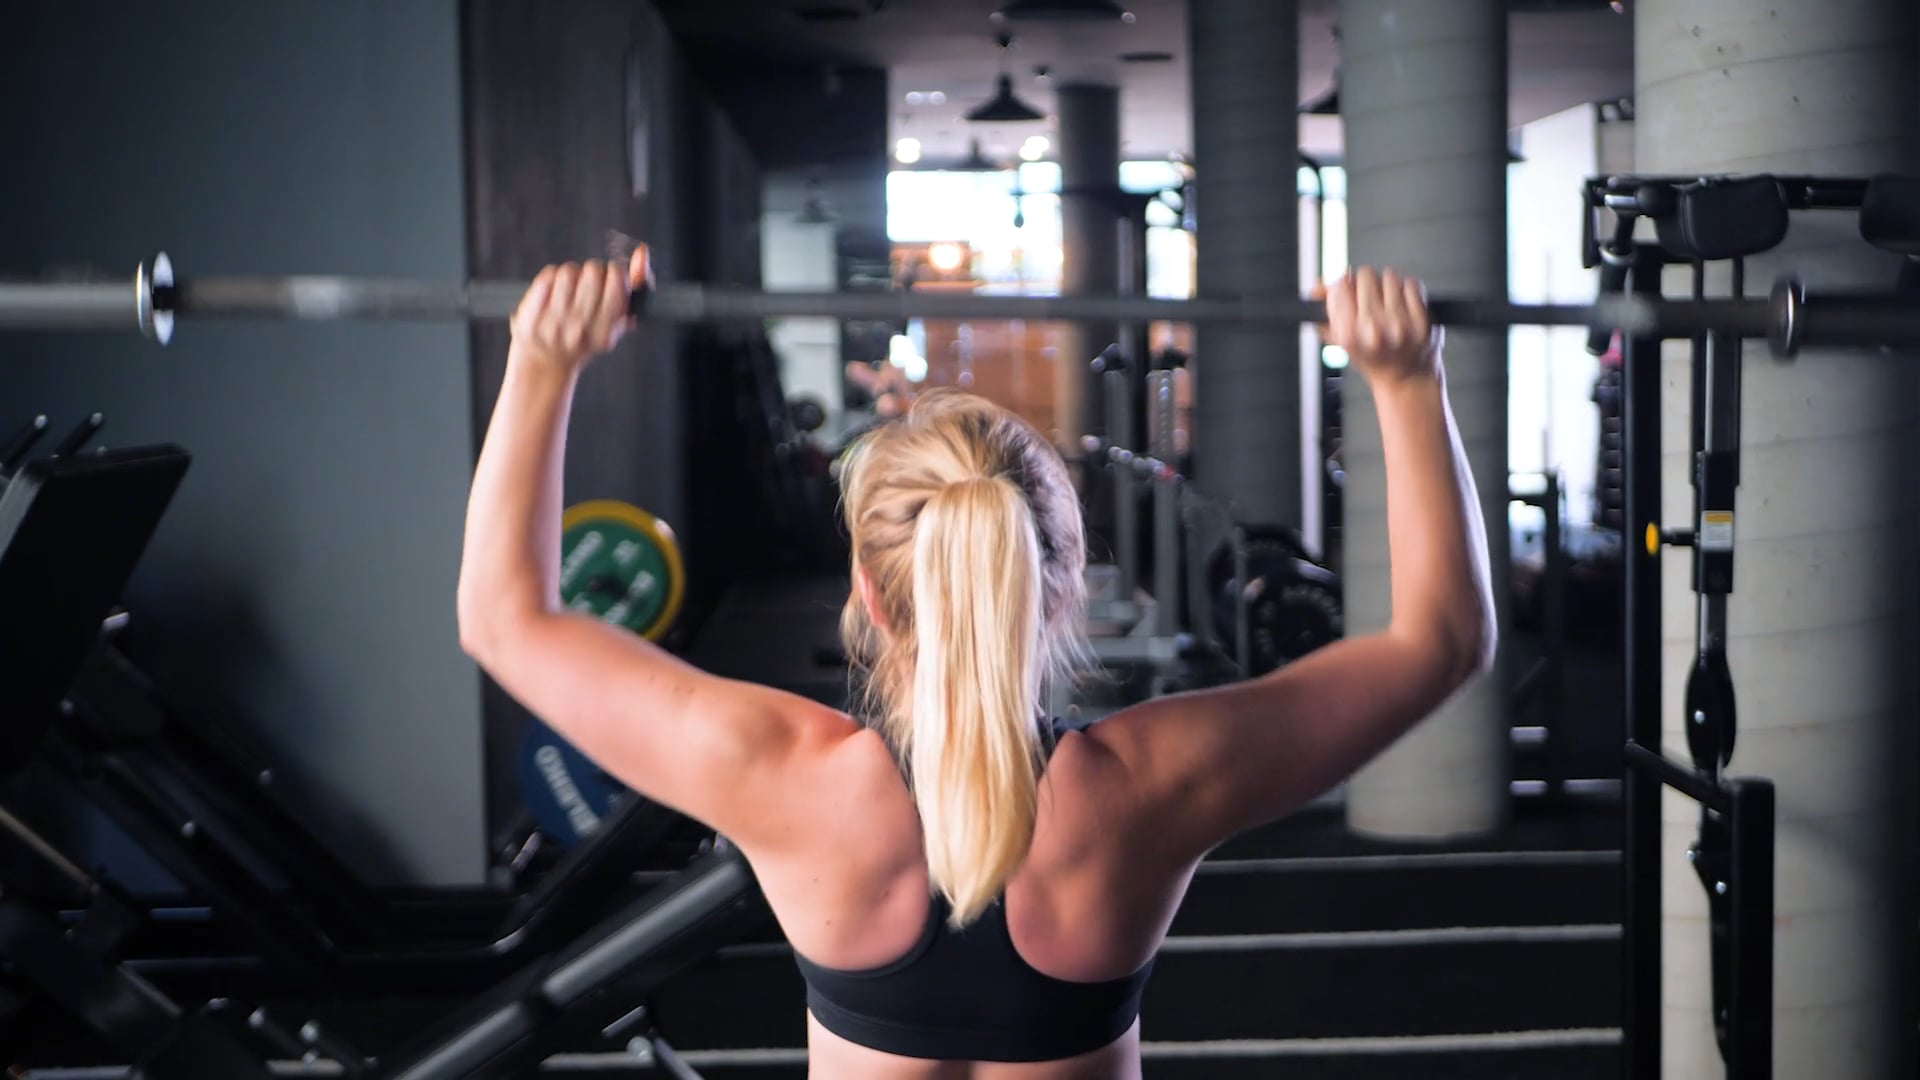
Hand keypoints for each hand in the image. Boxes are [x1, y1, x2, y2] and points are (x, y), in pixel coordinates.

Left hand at [510, 246, 649, 370]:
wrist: (545, 362)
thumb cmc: (586, 338)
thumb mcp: (617, 321)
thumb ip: (636, 286)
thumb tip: (642, 252)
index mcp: (605, 331)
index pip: (617, 280)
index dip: (615, 273)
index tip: (610, 280)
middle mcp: (580, 328)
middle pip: (593, 270)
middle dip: (593, 273)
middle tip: (588, 286)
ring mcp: (554, 322)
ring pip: (569, 271)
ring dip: (570, 276)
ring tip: (568, 292)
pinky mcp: (532, 313)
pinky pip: (548, 276)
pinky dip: (551, 280)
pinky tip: (552, 294)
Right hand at [1314, 266, 1440, 387]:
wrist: (1406, 379)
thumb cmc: (1373, 359)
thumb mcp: (1342, 340)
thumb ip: (1325, 312)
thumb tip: (1316, 286)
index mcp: (1348, 334)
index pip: (1341, 285)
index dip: (1343, 285)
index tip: (1348, 290)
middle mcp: (1372, 329)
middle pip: (1365, 275)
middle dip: (1366, 284)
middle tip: (1370, 298)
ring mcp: (1399, 324)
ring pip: (1389, 276)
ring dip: (1387, 286)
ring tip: (1388, 304)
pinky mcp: (1421, 319)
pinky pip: (1411, 284)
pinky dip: (1407, 290)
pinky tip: (1404, 306)